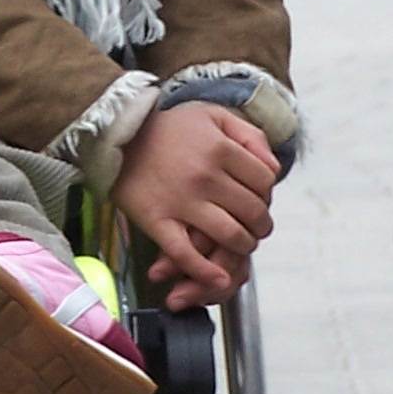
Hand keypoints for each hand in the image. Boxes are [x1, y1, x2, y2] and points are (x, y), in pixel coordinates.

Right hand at [113, 103, 277, 311]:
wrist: (118, 134)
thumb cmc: (168, 127)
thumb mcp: (213, 115)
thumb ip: (250, 135)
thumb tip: (274, 168)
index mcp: (220, 148)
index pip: (264, 181)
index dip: (268, 193)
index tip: (260, 198)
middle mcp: (205, 176)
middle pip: (252, 211)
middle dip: (261, 224)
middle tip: (256, 227)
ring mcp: (181, 201)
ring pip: (230, 235)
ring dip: (243, 246)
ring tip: (241, 244)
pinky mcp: (157, 220)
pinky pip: (186, 253)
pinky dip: (205, 272)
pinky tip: (218, 279)